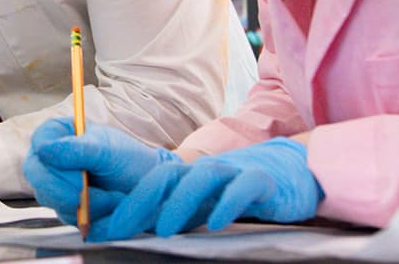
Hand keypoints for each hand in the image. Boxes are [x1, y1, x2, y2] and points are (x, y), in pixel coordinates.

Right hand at [24, 118, 176, 227]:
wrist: (149, 189)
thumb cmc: (130, 161)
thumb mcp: (108, 150)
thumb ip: (77, 149)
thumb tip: (44, 150)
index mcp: (60, 134)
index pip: (39, 142)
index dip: (50, 158)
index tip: (76, 174)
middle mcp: (52, 160)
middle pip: (36, 174)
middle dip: (63, 187)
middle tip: (86, 192)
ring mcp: (56, 185)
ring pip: (49, 197)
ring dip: (82, 202)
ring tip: (111, 196)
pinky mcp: (65, 208)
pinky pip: (65, 215)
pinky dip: (88, 215)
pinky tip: (107, 206)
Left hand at [94, 137, 319, 241]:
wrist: (296, 169)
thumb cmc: (244, 189)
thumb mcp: (205, 201)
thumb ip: (175, 210)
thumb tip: (136, 228)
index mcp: (189, 176)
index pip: (150, 184)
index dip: (126, 205)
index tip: (102, 229)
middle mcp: (207, 171)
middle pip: (167, 176)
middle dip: (140, 202)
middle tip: (120, 229)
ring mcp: (235, 172)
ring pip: (202, 178)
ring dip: (180, 203)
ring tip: (164, 228)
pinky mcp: (263, 181)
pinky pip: (243, 189)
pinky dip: (228, 203)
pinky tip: (216, 222)